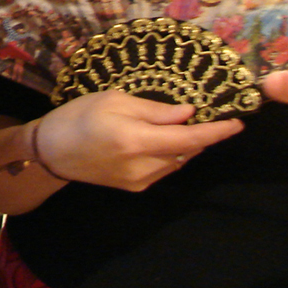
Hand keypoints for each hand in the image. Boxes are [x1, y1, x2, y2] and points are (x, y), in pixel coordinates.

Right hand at [34, 90, 243, 191]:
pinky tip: (160, 139)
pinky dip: (170, 153)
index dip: (217, 132)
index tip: (238, 122)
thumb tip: (188, 113)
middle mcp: (143, 166)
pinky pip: (164, 169)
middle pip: (187, 151)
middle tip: (205, 114)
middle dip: (200, 134)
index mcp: (137, 140)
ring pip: (178, 161)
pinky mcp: (134, 187)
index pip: (190, 138)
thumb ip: (154, 110)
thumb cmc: (78, 116)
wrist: (49, 150)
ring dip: (185, 144)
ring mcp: (139, 180)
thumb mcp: (114, 100)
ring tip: (179, 124)